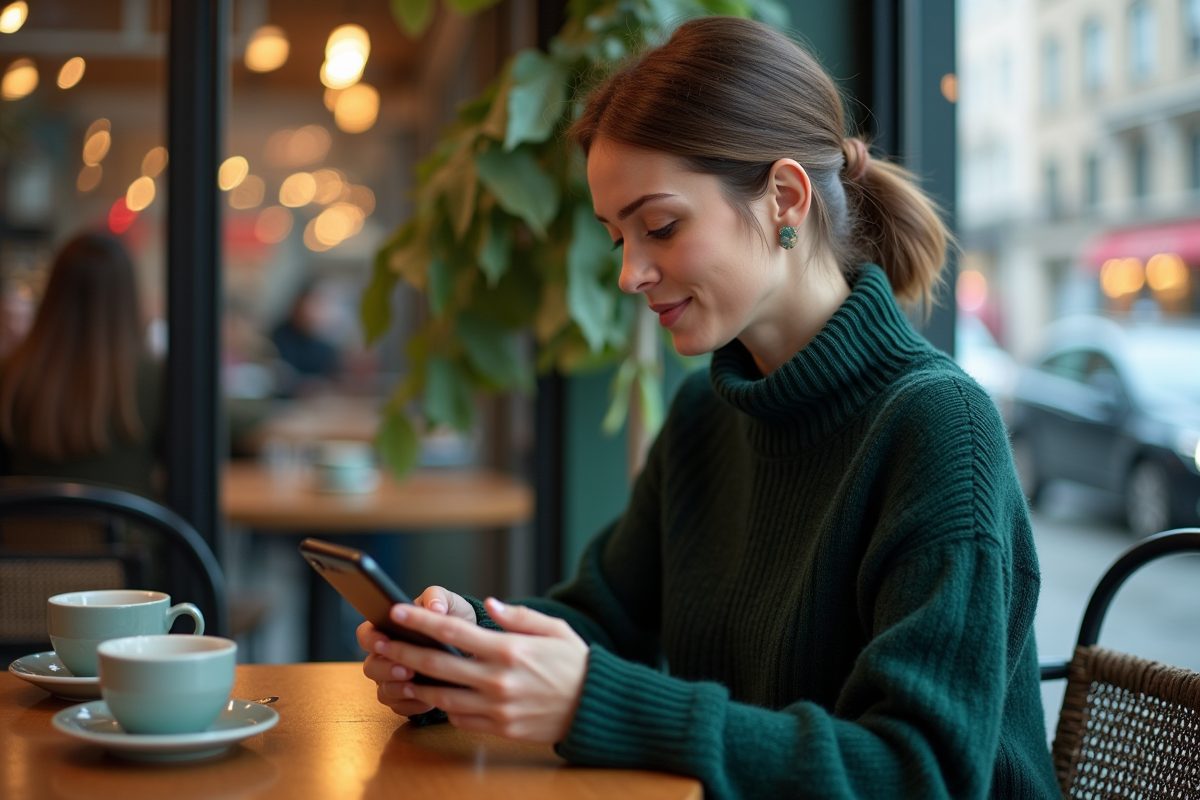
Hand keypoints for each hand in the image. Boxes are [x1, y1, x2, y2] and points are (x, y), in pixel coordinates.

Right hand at [358, 585, 475, 716]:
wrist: (473, 643)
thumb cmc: (453, 619)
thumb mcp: (448, 602)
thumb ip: (437, 597)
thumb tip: (434, 607)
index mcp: (389, 630)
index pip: (366, 634)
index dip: (370, 639)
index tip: (384, 640)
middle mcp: (387, 656)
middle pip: (370, 667)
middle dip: (385, 669)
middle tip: (405, 668)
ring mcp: (394, 679)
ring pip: (383, 690)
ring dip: (397, 689)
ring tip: (415, 684)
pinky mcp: (407, 698)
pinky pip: (400, 707)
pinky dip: (412, 705)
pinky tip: (428, 700)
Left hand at [373, 598, 588, 743]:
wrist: (595, 707)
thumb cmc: (574, 664)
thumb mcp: (553, 629)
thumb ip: (518, 616)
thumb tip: (490, 606)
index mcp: (509, 649)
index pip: (453, 632)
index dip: (421, 622)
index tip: (398, 613)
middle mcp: (498, 679)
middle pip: (437, 664)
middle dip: (402, 651)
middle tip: (378, 643)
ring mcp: (497, 707)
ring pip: (441, 695)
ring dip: (414, 683)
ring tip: (393, 671)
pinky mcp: (499, 727)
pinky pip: (459, 717)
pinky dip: (441, 706)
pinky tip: (430, 694)